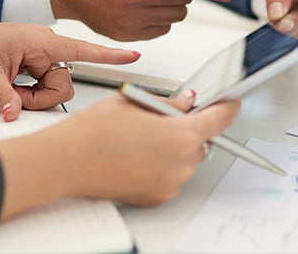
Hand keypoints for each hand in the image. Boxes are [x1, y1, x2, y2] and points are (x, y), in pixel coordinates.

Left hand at [0, 18, 138, 120]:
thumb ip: (4, 97)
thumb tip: (15, 114)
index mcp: (38, 40)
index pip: (81, 49)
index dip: (109, 55)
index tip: (133, 55)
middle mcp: (46, 46)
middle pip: (64, 83)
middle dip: (41, 98)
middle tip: (14, 98)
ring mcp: (42, 55)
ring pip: (56, 87)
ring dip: (34, 97)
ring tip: (10, 90)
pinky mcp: (38, 63)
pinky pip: (46, 85)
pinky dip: (31, 94)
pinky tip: (15, 87)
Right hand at [0, 90, 240, 218]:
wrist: (67, 161)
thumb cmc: (95, 130)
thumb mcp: (136, 102)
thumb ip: (170, 103)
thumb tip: (188, 102)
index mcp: (179, 135)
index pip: (218, 120)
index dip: (227, 109)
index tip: (231, 103)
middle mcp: (180, 163)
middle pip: (200, 140)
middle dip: (189, 126)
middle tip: (163, 116)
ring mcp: (170, 183)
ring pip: (185, 157)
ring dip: (175, 145)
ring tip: (143, 136)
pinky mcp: (157, 196)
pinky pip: (172, 174)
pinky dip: (163, 162)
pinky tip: (138, 152)